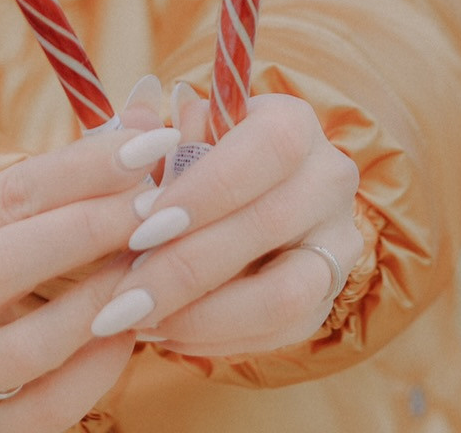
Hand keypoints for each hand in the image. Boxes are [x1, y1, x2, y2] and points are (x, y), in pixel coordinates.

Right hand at [0, 108, 178, 430]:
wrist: (7, 340)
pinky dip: (97, 369)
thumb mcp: (53, 206)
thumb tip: (155, 111)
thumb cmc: (41, 255)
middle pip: (1, 263)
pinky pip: (48, 405)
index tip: (154, 142)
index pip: (9, 192)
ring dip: (96, 302)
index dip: (86, 166)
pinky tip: (134, 332)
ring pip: (23, 343)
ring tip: (153, 269)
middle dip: (89, 229)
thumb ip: (96, 162)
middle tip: (159, 206)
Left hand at [88, 92, 360, 357]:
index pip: (269, 148)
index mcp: (293, 123)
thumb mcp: (168, 137)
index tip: (143, 229)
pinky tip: (165, 332)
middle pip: (270, 224)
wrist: (234, 200)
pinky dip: (219, 338)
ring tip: (143, 322)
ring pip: (287, 292)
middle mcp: (328, 178)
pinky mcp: (327, 295)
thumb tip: (131, 145)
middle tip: (123, 298)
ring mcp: (337, 241)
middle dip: (186, 268)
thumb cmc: (190, 162)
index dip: (207, 191)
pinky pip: (282, 330)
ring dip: (206, 315)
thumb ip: (148, 139)